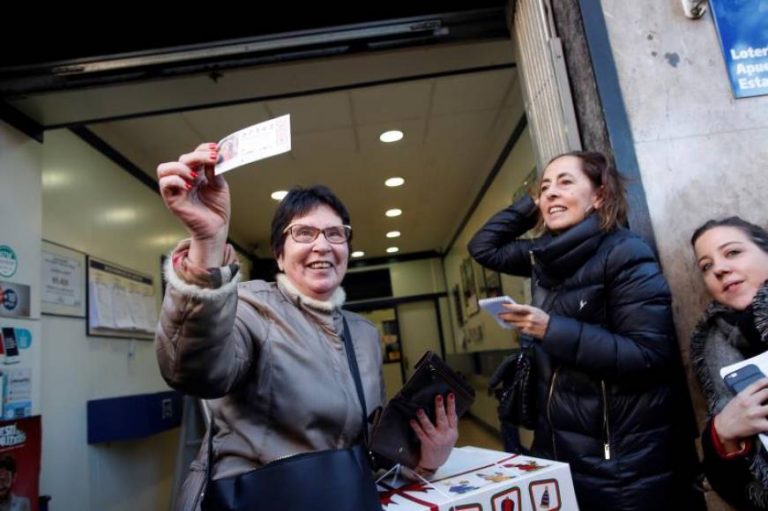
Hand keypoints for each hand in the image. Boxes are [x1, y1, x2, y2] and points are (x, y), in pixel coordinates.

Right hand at [157, 143, 230, 265]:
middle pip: (182, 158)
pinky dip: (175, 180)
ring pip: (165, 168)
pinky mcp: (172, 200)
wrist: (217, 228)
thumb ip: (215, 171)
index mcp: (196, 174)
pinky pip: (165, 184)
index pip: (194, 154)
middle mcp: (184, 179)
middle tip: (212, 160)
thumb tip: (214, 155)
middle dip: (197, 156)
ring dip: (181, 168)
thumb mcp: (220, 186)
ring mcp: (176, 189)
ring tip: (196, 176)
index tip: (216, 149)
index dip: (203, 149)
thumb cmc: (217, 209)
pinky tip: (189, 186)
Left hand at [410, 394, 458, 470]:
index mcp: (453, 432)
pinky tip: (412, 421)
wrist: (435, 463)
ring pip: (430, 427)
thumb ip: (448, 425)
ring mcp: (436, 440)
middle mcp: (446, 435)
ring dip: (424, 418)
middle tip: (438, 397)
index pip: (453, 416)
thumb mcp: (450, 437)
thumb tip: (443, 408)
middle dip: (440, 407)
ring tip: (420, 410)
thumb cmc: (442, 448)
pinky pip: (421, 434)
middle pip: (443, 419)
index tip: (450, 395)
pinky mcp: (427, 444)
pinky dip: (416, 427)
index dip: (452, 405)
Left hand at [499, 304, 549, 338]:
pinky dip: (514, 327)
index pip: (519, 307)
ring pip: (514, 323)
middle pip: (514, 317)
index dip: (510, 306)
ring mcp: (528, 326)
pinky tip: (510, 325)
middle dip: (505, 315)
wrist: (551, 329)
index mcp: (532, 311)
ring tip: (503, 319)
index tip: (503, 305)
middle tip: (499, 314)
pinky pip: (518, 329)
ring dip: (508, 321)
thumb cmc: (543, 318)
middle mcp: (529, 318)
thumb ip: (526, 309)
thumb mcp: (536, 310)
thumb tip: (515, 309)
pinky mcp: (527, 332)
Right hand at [714, 377, 767, 450]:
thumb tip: (763, 392)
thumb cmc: (730, 414)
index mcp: (742, 395)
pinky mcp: (759, 425)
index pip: (758, 384)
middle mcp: (748, 403)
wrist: (724, 428)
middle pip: (767, 392)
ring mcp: (754, 413)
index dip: (767, 381)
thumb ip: (749, 395)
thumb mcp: (736, 400)